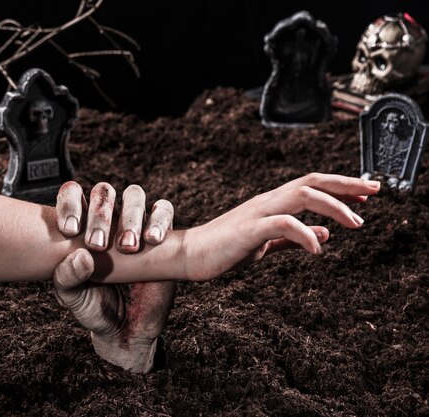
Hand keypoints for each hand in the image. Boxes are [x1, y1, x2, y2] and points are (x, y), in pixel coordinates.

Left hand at [53, 181, 175, 372]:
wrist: (127, 330)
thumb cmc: (93, 308)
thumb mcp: (72, 297)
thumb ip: (67, 277)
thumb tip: (81, 255)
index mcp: (81, 225)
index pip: (73, 194)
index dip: (70, 204)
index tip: (70, 230)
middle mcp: (108, 219)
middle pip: (104, 192)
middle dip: (100, 214)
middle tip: (98, 245)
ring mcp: (136, 224)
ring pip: (135, 195)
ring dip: (130, 215)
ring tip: (128, 247)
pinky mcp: (163, 234)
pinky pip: (164, 211)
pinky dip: (160, 220)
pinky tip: (152, 241)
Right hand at [184, 173, 380, 280]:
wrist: (189, 255)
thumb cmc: (223, 250)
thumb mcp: (264, 244)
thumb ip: (292, 239)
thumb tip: (324, 234)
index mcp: (271, 203)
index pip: (310, 185)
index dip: (340, 186)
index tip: (366, 192)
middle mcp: (267, 201)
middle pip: (312, 181)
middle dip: (346, 185)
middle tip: (375, 191)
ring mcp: (257, 212)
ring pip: (303, 195)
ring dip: (335, 207)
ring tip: (356, 223)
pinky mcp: (248, 229)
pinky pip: (283, 224)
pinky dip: (306, 234)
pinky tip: (318, 249)